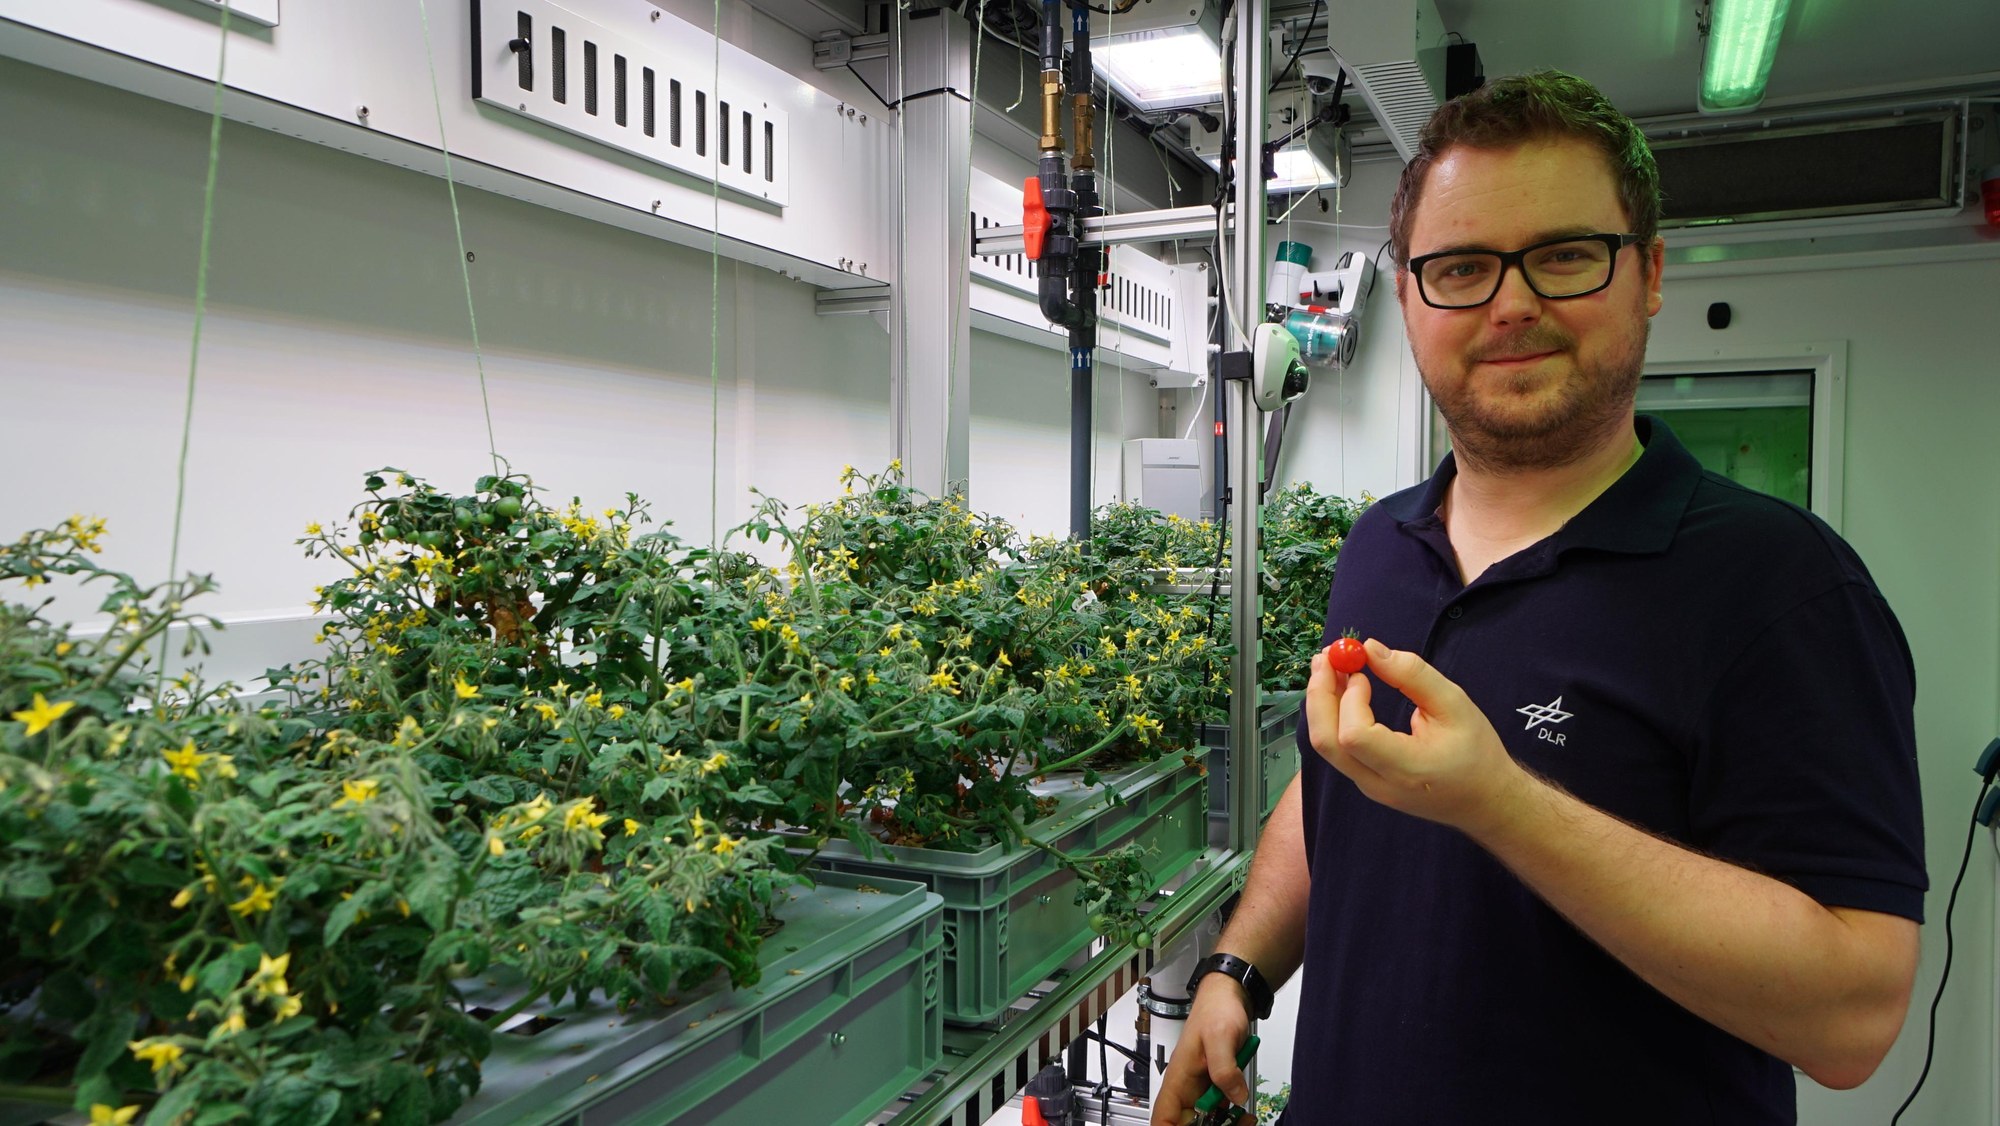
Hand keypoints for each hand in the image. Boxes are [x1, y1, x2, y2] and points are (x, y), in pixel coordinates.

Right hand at [1151, 975, 1254, 1125]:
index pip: (1162, 1119)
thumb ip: (1224, 1068)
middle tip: (1233, 1125)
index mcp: (1178, 1079)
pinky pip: (1220, 1113)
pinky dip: (1232, 1118)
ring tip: (1244, 1121)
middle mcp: (1186, 1089)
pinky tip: (1246, 1115)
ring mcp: (1202, 1090)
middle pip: (1186, 1125)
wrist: (1230, 996)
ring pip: (1205, 1122)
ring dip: (1224, 1125)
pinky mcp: (1216, 1087)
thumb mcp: (1220, 1037)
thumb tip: (1235, 1096)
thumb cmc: (1216, 1009)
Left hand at [1304, 638, 1528, 835]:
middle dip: (1319, 694)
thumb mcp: (1455, 705)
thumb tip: (1371, 648)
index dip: (1349, 700)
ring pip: (1326, 746)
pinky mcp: (1366, 782)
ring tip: (1330, 667)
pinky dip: (1333, 717)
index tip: (1361, 673)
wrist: (1485, 801)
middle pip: (1326, 742)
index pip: (1355, 737)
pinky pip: (1338, 749)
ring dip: (1322, 703)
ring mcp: (1368, 788)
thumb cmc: (1477, 753)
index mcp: (1407, 769)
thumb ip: (1413, 675)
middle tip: (1325, 658)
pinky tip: (1343, 692)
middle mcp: (1379, 784)